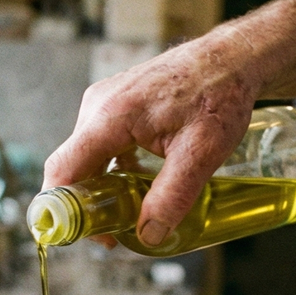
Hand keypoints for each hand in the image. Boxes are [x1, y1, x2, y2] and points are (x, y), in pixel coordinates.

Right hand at [44, 33, 258, 247]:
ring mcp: (105, 102)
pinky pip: (100, 144)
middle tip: (114, 233)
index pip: (63, 168)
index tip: (82, 235)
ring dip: (100, 186)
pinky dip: (110, 169)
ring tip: (128, 211)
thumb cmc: (220, 95)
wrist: (232, 58)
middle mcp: (99, 105)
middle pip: (72, 166)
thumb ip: (172, 196)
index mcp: (111, 116)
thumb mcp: (201, 152)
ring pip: (86, 156)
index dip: (63, 208)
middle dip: (86, 204)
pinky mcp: (116, 103)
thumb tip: (147, 235)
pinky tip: (136, 184)